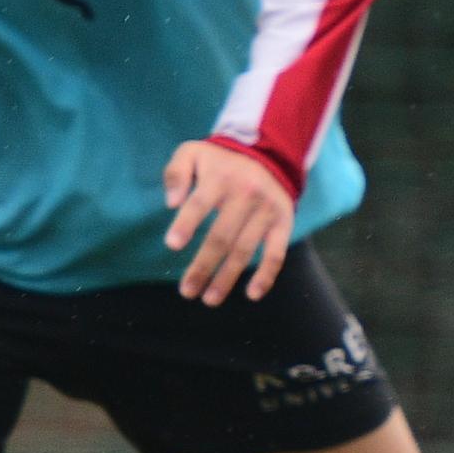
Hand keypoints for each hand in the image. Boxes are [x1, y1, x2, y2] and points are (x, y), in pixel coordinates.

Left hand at [162, 140, 294, 305]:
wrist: (268, 154)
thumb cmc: (220, 161)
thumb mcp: (193, 153)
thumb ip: (176, 172)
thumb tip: (170, 202)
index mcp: (221, 177)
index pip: (200, 203)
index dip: (187, 223)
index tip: (172, 245)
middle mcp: (246, 194)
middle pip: (222, 236)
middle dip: (203, 266)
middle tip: (187, 291)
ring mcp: (266, 211)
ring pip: (245, 250)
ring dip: (227, 278)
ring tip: (209, 300)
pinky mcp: (283, 223)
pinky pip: (276, 253)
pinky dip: (267, 276)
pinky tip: (252, 295)